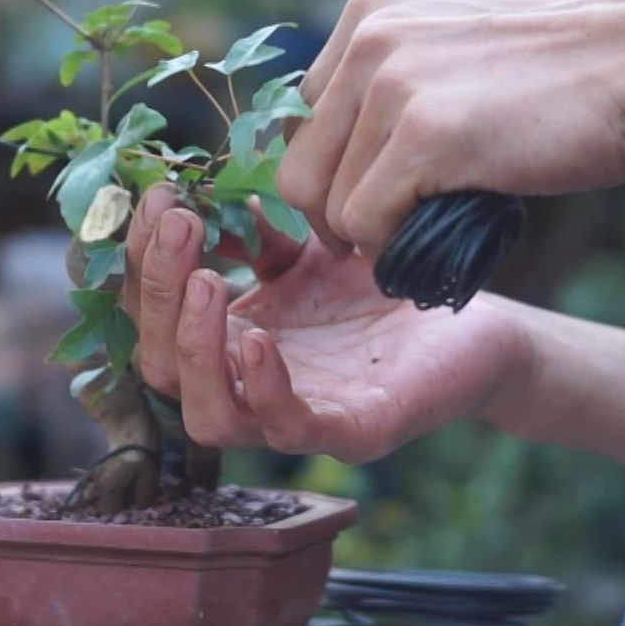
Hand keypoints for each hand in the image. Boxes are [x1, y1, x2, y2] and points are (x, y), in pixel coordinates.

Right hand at [122, 185, 531, 463]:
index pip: (155, 312)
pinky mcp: (353, 433)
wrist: (479, 322)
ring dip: (193, 347)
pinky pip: (288, 428)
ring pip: (209, 416)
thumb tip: (205, 192)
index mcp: (232, 339)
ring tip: (205, 279)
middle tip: (180, 220)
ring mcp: (298, 419)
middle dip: (158, 290)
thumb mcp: (313, 248)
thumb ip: (259, 230)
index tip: (161, 193)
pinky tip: (261, 338)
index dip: (145, 256)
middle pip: (161, 364)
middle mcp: (250, 387)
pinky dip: (264, 388)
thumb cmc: (390, 289)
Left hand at [277, 0, 624, 258]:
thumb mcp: (463, 40)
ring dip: (373, 241)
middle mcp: (368, 35)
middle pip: (299, 165)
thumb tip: (354, 159)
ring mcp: (394, 83)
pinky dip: (398, 254)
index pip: (304, 116)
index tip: (377, 202)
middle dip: (337, 219)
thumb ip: (402, 77)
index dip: (335, 173)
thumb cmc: (578, 63)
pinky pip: (368, 226)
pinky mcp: (426, 135)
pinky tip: (441, 248)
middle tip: (389, 243)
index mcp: (371, 7)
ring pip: (329, 205)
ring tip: (426, 244)